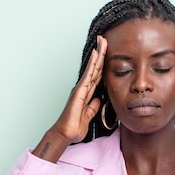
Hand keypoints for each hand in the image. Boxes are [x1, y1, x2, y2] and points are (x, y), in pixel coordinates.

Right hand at [33, 36, 106, 160]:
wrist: (66, 133)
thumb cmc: (74, 127)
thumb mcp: (88, 116)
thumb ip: (92, 107)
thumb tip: (98, 100)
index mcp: (86, 93)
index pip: (97, 76)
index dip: (102, 64)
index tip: (107, 53)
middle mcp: (83, 88)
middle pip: (95, 68)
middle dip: (101, 54)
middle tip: (104, 40)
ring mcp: (81, 88)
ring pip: (92, 68)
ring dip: (98, 54)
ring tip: (102, 41)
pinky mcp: (79, 91)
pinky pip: (88, 75)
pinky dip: (92, 64)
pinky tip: (96, 54)